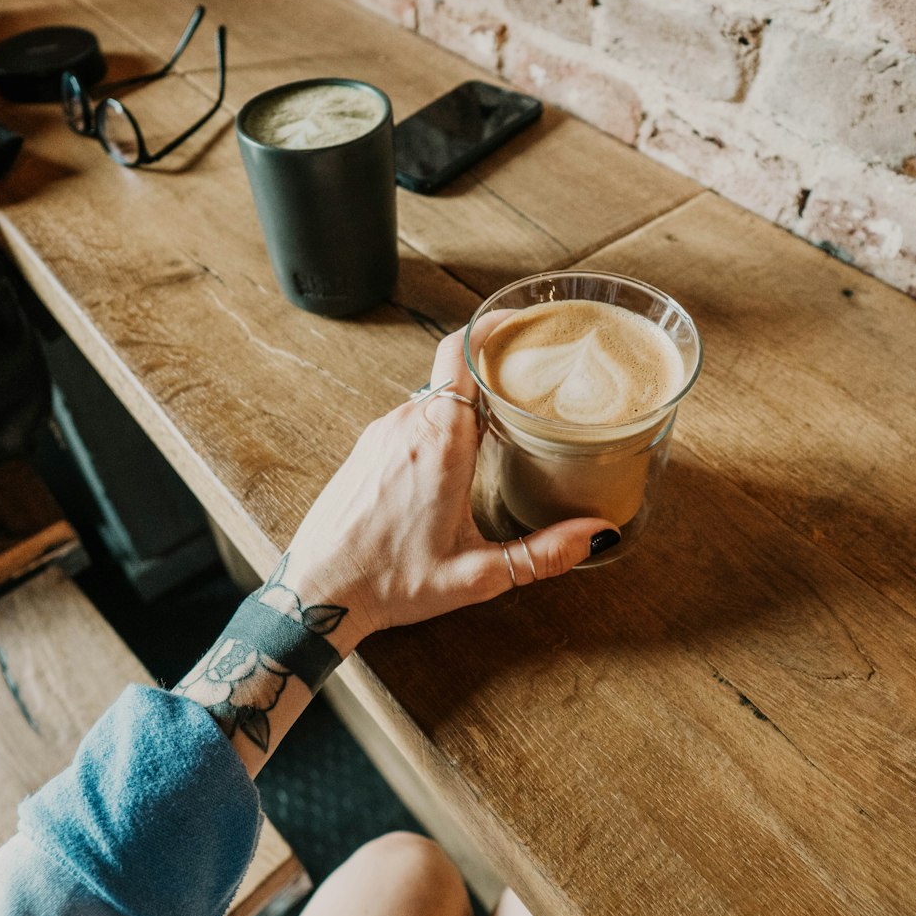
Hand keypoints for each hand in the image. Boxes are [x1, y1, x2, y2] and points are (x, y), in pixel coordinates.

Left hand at [283, 323, 617, 649]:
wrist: (316, 594)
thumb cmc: (390, 583)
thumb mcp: (477, 575)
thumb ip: (542, 553)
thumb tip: (599, 535)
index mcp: (441, 441)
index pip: (461, 353)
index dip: (491, 327)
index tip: (522, 322)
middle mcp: (406, 425)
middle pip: (454, 373)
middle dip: (494, 373)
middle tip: (532, 382)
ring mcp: (380, 434)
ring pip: (432, 398)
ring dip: (466, 405)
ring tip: (503, 422)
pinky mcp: (364, 450)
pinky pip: (409, 419)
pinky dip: (439, 426)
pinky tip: (457, 457)